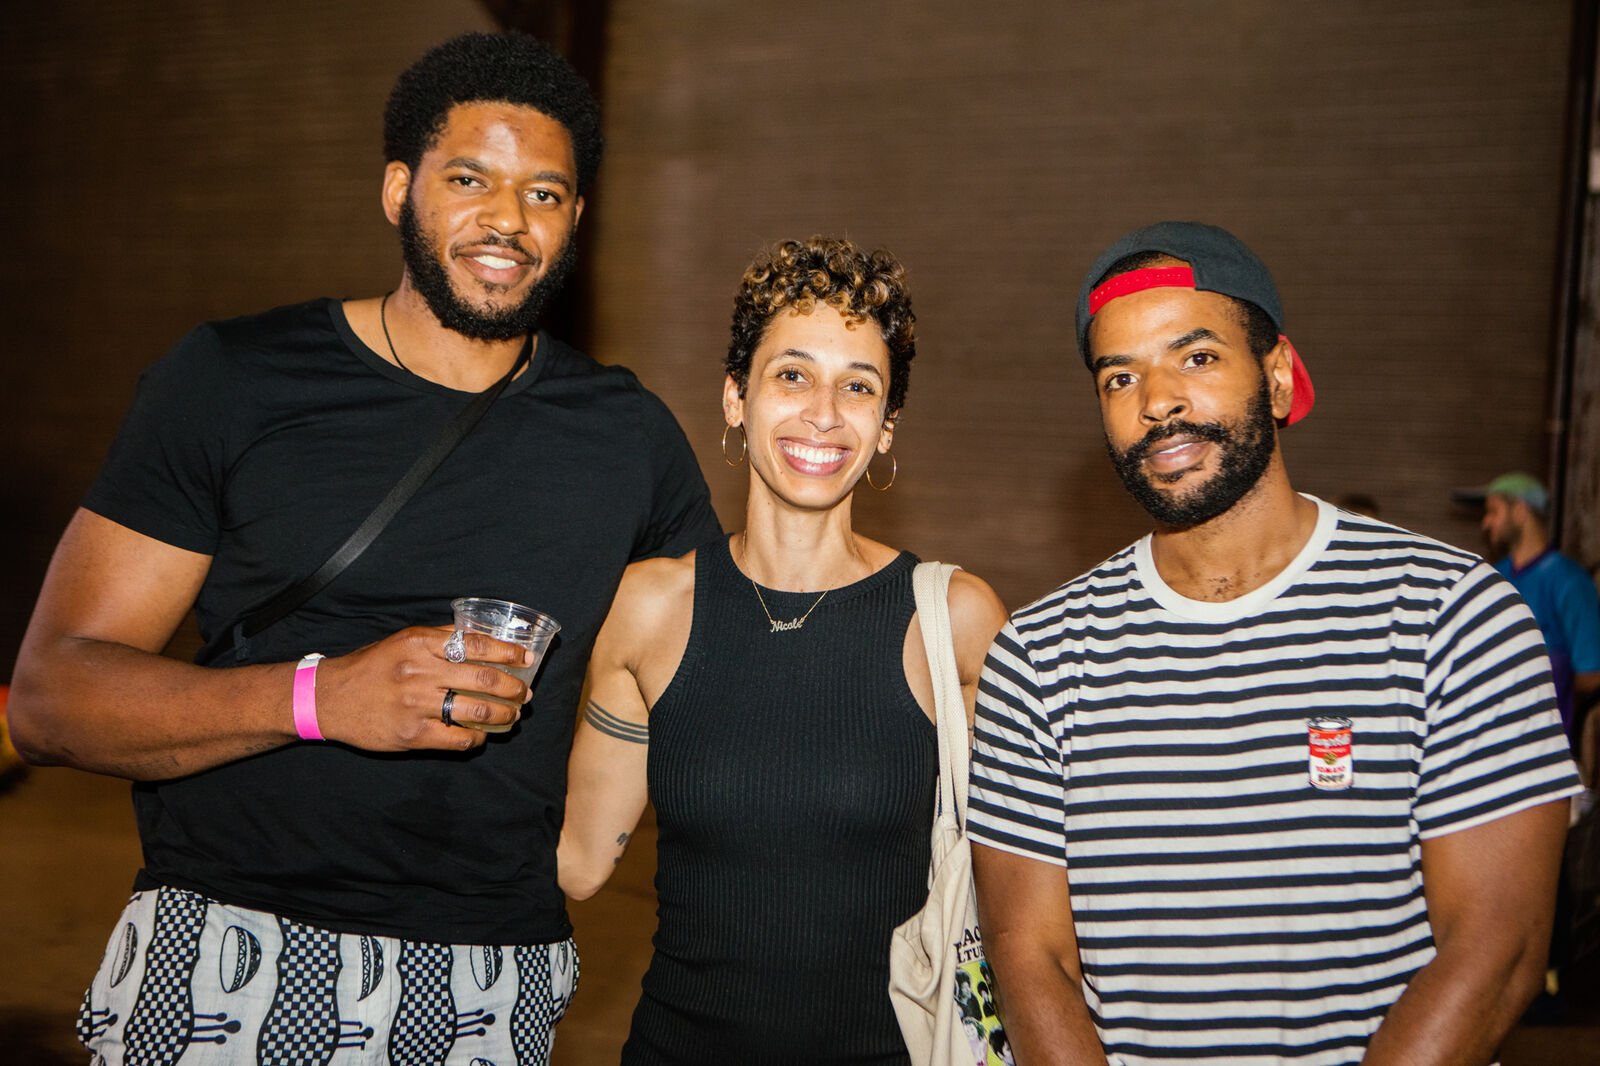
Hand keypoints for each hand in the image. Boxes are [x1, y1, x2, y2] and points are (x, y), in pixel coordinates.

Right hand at [311, 625, 533, 750]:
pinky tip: (481, 734)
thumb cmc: (371, 666)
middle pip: (483, 679)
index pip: (476, 645)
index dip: (507, 653)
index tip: (525, 659)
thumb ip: (440, 639)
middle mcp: (419, 672)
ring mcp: (416, 705)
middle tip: (525, 692)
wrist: (330, 698)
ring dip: (503, 715)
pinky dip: (477, 738)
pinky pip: (458, 738)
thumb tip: (481, 638)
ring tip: (513, 715)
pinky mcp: (411, 734)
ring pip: (476, 711)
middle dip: (513, 687)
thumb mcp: (402, 640)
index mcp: (420, 644)